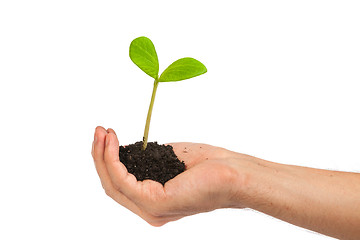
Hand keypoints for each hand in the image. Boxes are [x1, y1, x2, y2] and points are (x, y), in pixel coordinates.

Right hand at [91, 126, 246, 225]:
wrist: (234, 173)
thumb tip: (124, 150)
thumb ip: (144, 161)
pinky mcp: (155, 203)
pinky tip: (113, 140)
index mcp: (152, 201)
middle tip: (98, 130)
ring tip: (102, 132)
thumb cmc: (207, 165)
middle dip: (100, 156)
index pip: (120, 184)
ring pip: (112, 184)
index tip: (107, 135)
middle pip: (111, 185)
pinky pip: (124, 180)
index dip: (107, 159)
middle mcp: (149, 211)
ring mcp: (151, 210)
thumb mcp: (167, 160)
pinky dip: (113, 158)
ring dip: (102, 155)